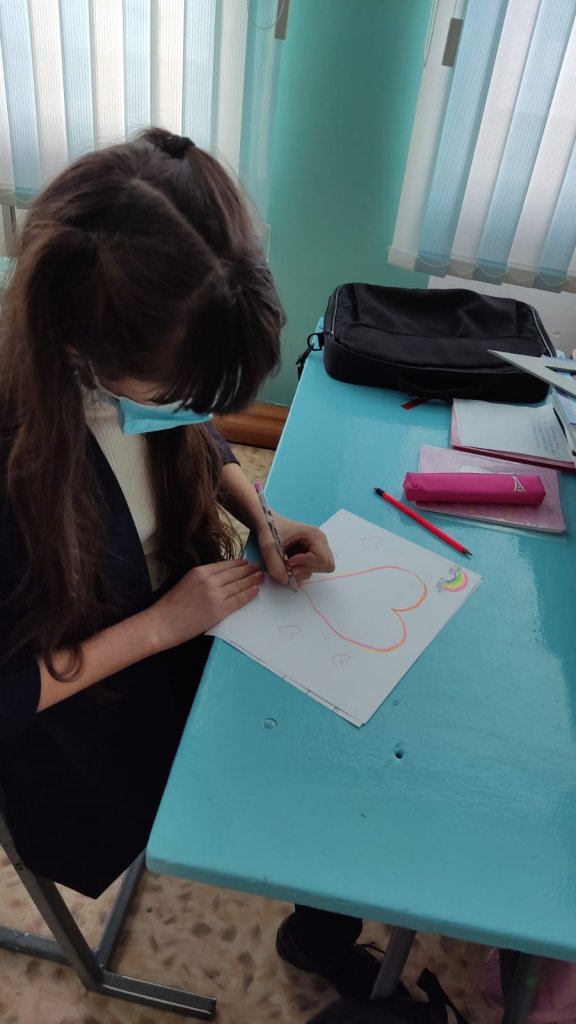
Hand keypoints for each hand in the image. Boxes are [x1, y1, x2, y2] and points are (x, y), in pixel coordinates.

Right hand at [144, 559, 263, 651]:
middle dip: (249, 570)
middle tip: (260, 567)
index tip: (248, 562)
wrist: (161, 624)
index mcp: (200, 571)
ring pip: (239, 585)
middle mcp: (209, 580)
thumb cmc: (170, 606)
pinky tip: (256, 590)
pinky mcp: (219, 610)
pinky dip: (249, 594)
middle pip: (235, 573)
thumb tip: (221, 578)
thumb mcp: (186, 582)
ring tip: (261, 577)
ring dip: (253, 580)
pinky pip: (239, 599)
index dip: (239, 563)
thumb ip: (203, 578)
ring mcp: (215, 595)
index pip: (226, 565)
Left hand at [257, 515, 334, 584]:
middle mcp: (320, 541)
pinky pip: (314, 567)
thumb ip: (275, 565)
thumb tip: (285, 580)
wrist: (266, 520)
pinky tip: (290, 560)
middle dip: (308, 569)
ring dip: (303, 570)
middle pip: (327, 565)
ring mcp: (318, 546)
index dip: (305, 564)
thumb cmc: (269, 528)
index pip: (322, 560)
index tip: (289, 561)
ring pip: (321, 568)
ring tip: (287, 562)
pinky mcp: (312, 551)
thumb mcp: (268, 546)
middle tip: (290, 565)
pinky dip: (302, 568)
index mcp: (314, 535)